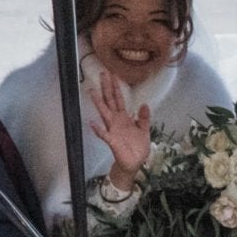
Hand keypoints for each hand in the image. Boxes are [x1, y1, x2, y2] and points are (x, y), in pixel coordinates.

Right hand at [86, 65, 150, 192]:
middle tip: (102, 73)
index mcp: (124, 118)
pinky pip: (103, 134)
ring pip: (104, 113)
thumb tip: (144, 104)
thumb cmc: (138, 147)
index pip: (119, 99)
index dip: (116, 87)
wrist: (134, 163)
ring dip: (98, 102)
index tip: (114, 74)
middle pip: (110, 101)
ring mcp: (112, 130)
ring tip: (92, 91)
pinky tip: (92, 123)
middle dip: (106, 88)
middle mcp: (116, 121)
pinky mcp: (112, 141)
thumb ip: (144, 118)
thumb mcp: (145, 130)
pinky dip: (98, 129)